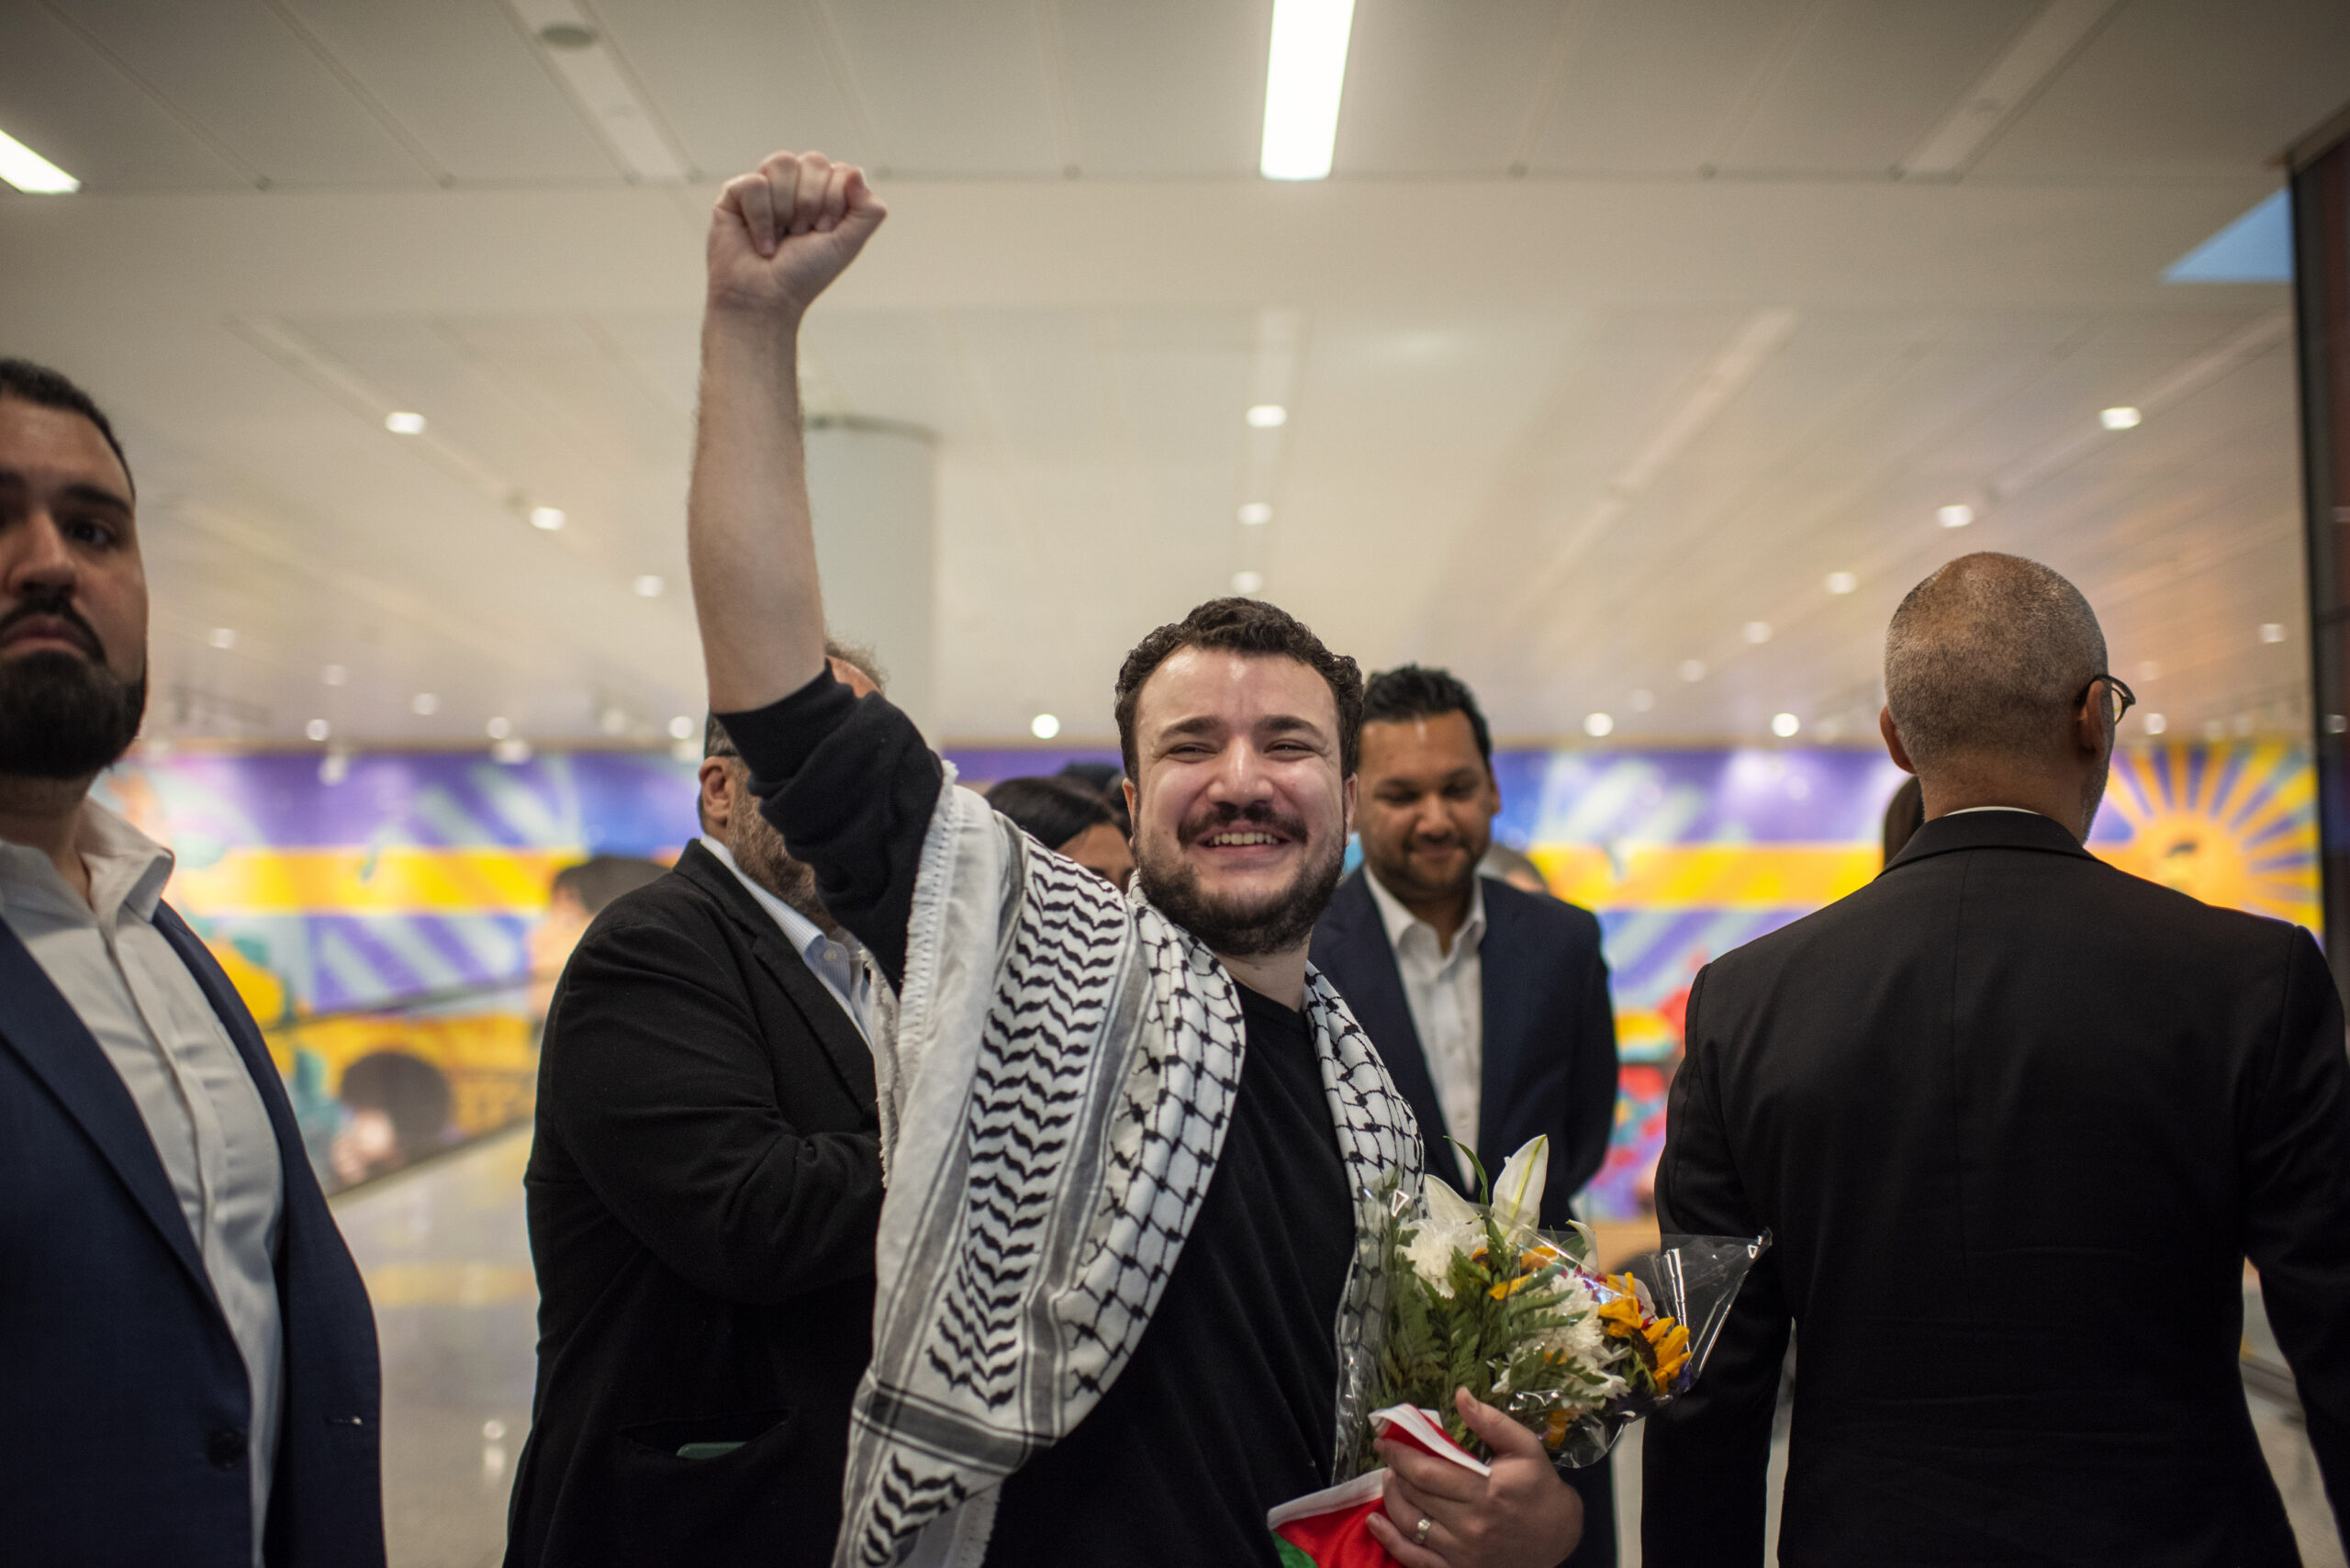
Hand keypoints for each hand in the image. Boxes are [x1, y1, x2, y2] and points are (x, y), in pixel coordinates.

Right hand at [707, 150, 885, 320]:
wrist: (765, 299)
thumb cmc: (804, 274)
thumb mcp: (848, 244)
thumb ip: (868, 211)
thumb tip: (857, 172)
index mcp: (824, 193)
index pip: (841, 171)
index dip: (834, 202)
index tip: (824, 232)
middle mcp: (795, 185)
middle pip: (814, 161)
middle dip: (812, 204)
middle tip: (802, 234)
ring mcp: (765, 186)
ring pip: (783, 163)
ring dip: (786, 209)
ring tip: (781, 235)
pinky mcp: (735, 193)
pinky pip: (754, 183)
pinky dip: (761, 218)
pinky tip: (761, 241)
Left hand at [1369, 1389, 1583, 1567]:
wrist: (1560, 1538)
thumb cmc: (1540, 1488)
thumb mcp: (1525, 1448)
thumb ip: (1492, 1421)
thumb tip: (1461, 1394)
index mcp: (1486, 1491)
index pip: (1427, 1471)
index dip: (1400, 1454)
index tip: (1385, 1438)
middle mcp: (1471, 1524)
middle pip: (1415, 1495)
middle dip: (1395, 1471)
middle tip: (1388, 1454)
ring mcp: (1463, 1552)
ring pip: (1410, 1524)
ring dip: (1392, 1498)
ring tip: (1390, 1479)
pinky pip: (1415, 1558)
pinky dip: (1391, 1541)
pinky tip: (1376, 1522)